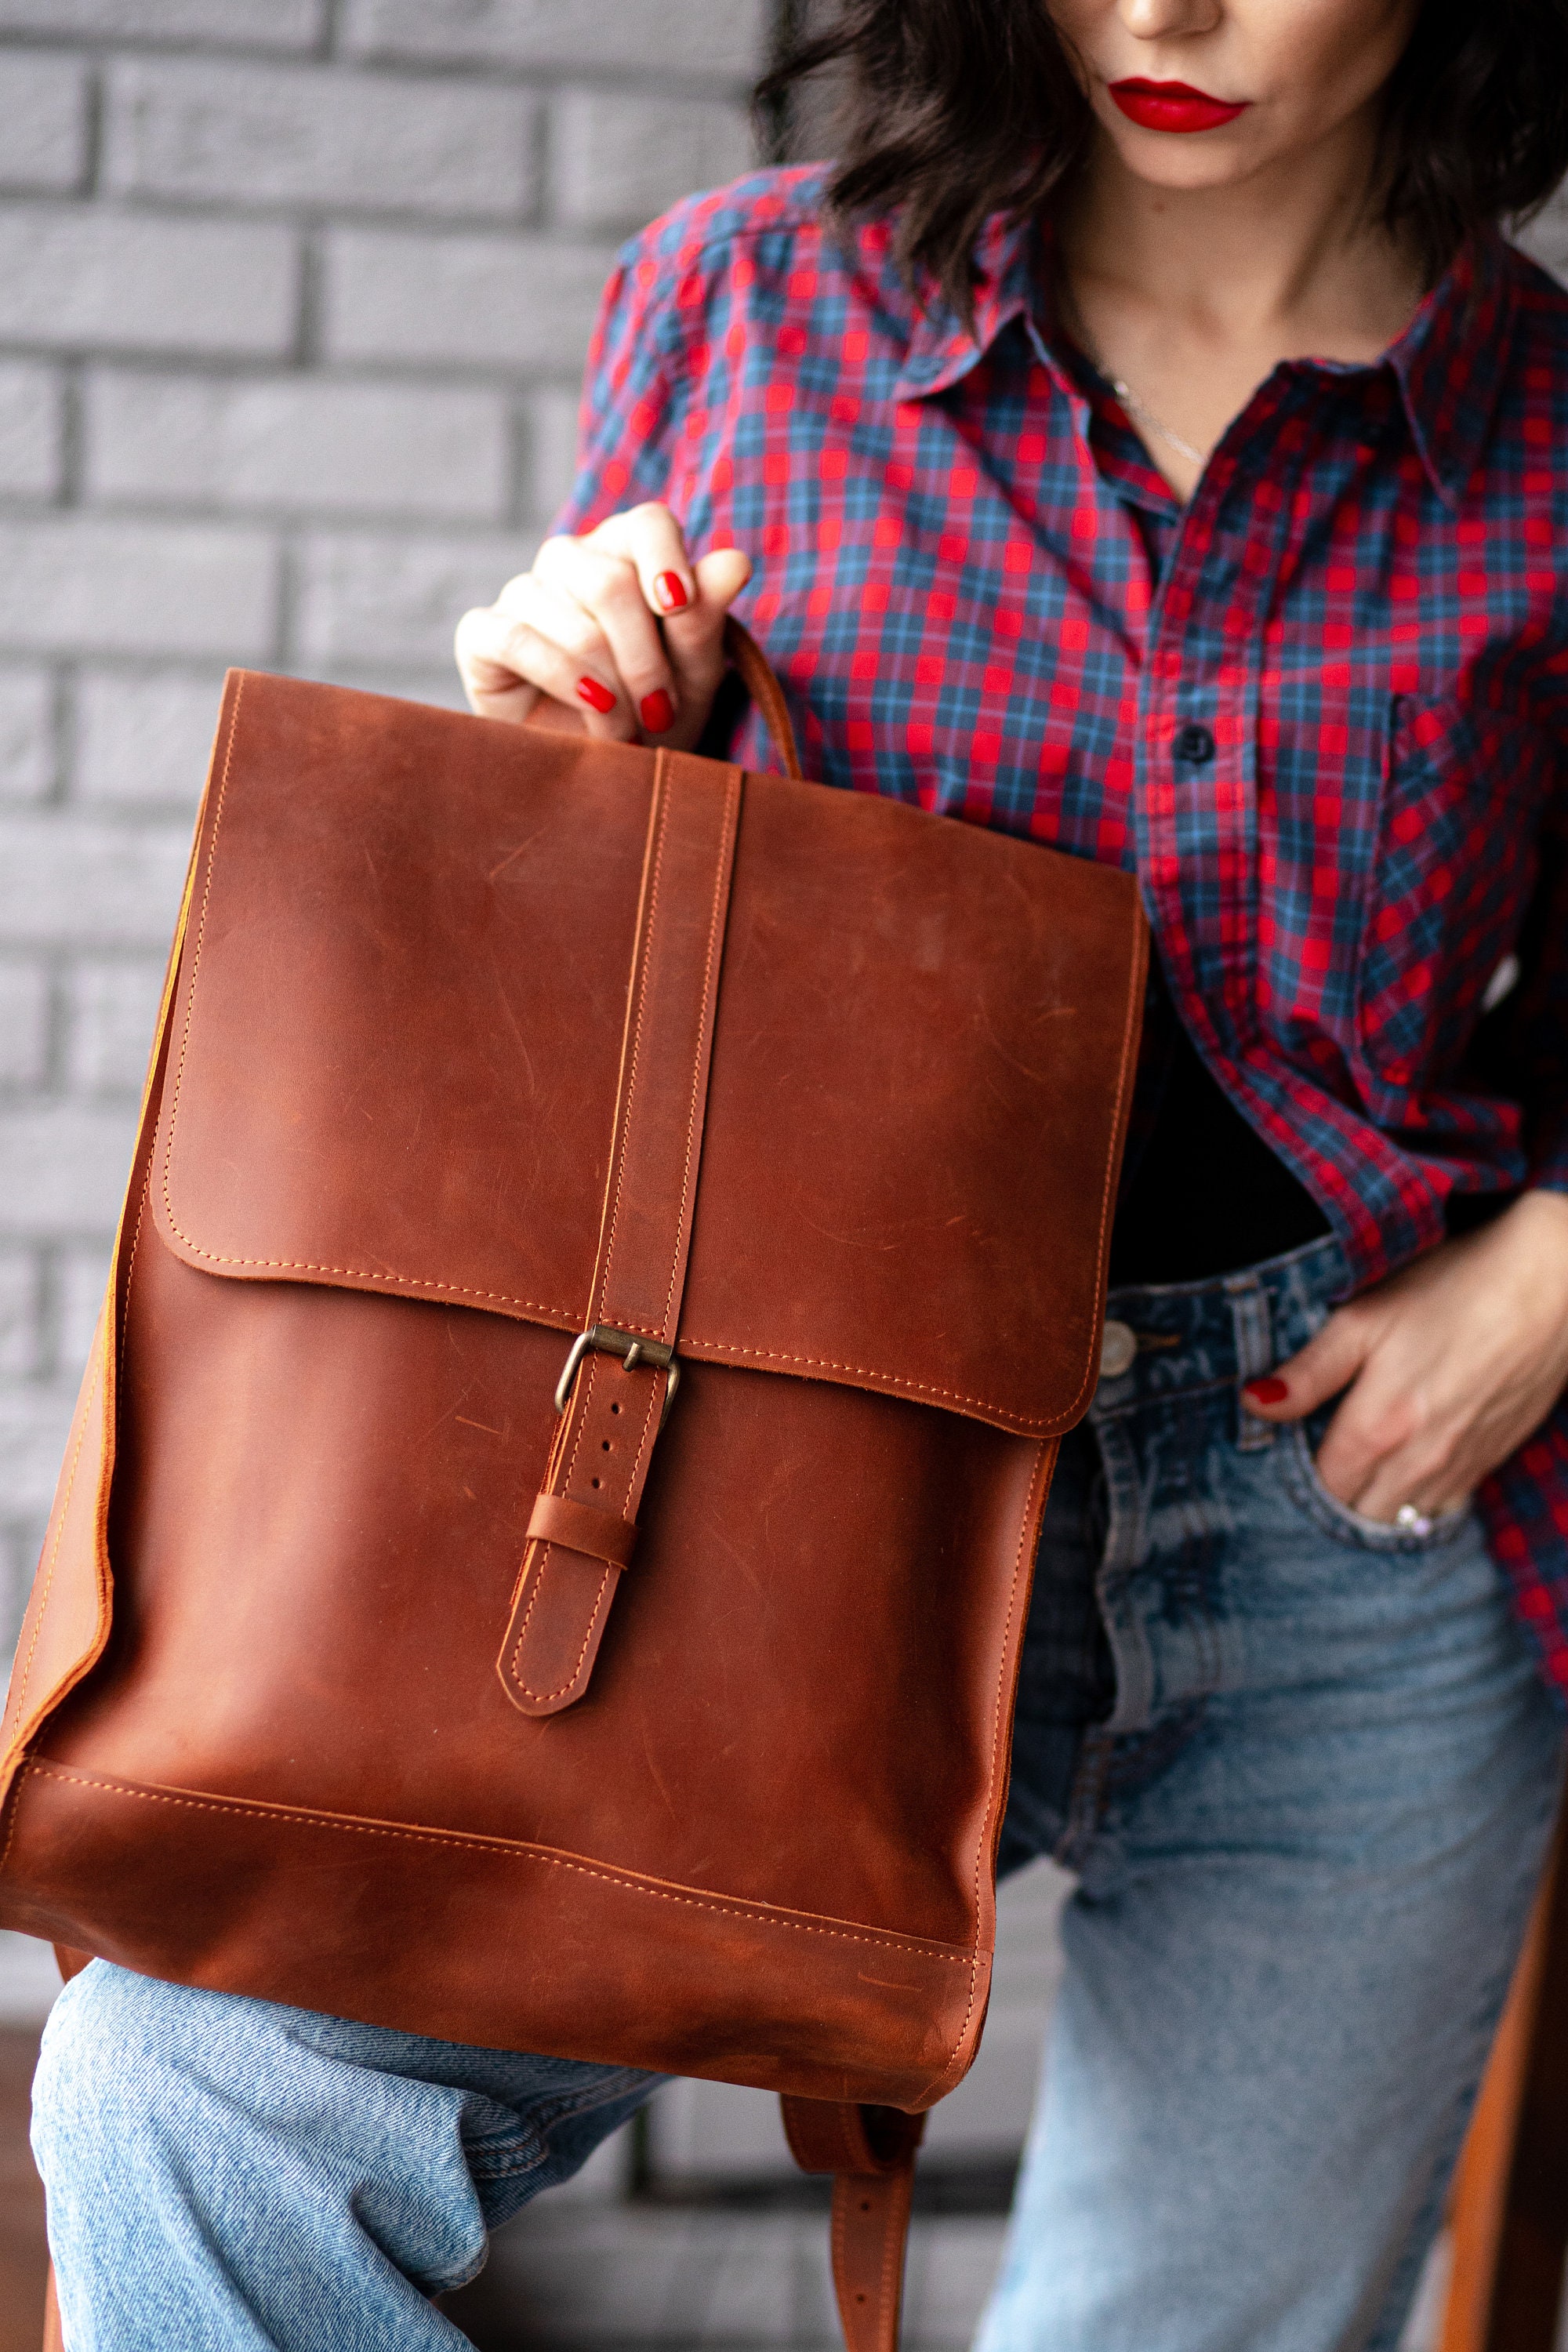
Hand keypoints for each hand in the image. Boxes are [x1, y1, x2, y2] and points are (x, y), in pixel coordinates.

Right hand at [454, 503, 750, 752]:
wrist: (601, 771)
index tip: (680, 607)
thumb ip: (706, 617)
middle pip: (609, 581)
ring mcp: (523, 593)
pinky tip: (589, 708)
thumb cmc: (653, 713)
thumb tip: (735, 562)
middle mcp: (572, 561)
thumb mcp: (693, 672)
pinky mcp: (481, 634)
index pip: (648, 523)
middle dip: (644, 659)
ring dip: (609, 689)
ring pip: (568, 619)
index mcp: (628, 552)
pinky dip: (560, 679)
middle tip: (661, 712)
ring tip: (627, 732)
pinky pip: (515, 639)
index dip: (666, 560)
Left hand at [1243, 1192, 1567, 1520]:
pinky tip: (1403, 1475)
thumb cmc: (1450, 1289)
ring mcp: (1461, 1466)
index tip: (1287, 1453)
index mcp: (1378, 1427)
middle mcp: (1419, 1462)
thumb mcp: (1364, 1317)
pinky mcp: (1491, 1461)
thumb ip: (1307, 1372)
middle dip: (1332, 1499)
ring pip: (1402, 1519)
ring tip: (1355, 1476)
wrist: (1550, 1284)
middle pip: (1358, 1515)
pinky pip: (1443, 1509)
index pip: (1321, 1488)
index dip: (1297, 1476)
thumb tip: (1253, 1404)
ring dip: (1374, 1507)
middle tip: (1316, 1465)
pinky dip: (1417, 1504)